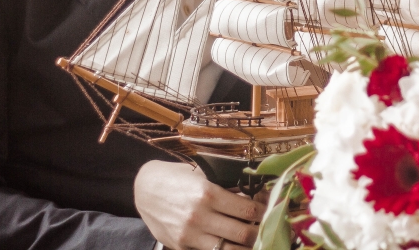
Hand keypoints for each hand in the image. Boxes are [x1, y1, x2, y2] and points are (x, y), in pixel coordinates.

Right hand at [135, 160, 264, 249]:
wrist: (145, 189)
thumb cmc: (178, 178)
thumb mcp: (203, 175)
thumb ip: (227, 188)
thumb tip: (255, 197)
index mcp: (208, 194)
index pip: (248, 209)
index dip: (264, 212)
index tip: (273, 211)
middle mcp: (200, 216)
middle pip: (242, 233)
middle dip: (260, 234)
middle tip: (272, 231)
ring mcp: (190, 235)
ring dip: (246, 248)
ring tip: (257, 243)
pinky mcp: (181, 247)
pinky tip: (235, 248)